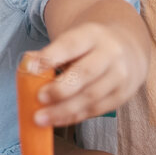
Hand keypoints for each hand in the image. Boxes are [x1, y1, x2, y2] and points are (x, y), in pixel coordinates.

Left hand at [30, 25, 145, 127]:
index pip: (71, 45)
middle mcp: (110, 53)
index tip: (30, 69)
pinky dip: (74, 117)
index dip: (50, 57)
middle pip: (85, 73)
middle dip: (60, 89)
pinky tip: (57, 120)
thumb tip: (27, 66)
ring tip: (41, 118)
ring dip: (64, 110)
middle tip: (39, 98)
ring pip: (91, 96)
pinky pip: (96, 109)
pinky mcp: (122, 95)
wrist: (127, 49)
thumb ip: (51, 53)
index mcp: (93, 34)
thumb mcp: (74, 39)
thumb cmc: (90, 46)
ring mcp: (119, 75)